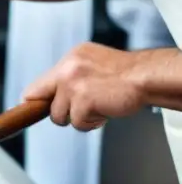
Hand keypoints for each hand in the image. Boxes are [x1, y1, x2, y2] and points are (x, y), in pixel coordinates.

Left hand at [22, 43, 146, 130]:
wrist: (147, 77)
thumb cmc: (127, 75)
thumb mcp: (92, 65)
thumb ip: (71, 77)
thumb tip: (53, 96)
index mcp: (70, 59)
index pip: (36, 86)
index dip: (36, 102)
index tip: (37, 111)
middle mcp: (67, 69)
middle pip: (42, 103)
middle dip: (59, 112)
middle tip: (82, 108)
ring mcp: (72, 85)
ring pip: (60, 117)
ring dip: (80, 118)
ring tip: (99, 107)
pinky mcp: (82, 101)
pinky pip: (77, 124)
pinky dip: (91, 123)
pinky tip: (104, 111)